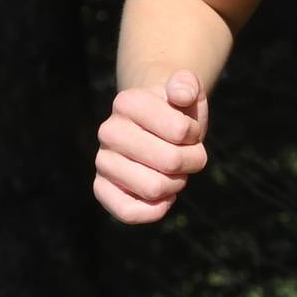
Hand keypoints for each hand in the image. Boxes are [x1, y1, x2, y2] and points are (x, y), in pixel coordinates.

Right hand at [93, 70, 209, 224]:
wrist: (155, 128)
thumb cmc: (176, 111)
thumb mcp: (188, 90)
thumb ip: (188, 84)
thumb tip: (180, 93)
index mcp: (128, 102)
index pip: (181, 130)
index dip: (194, 134)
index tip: (188, 129)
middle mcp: (108, 131)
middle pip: (170, 162)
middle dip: (191, 161)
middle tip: (187, 154)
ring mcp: (102, 161)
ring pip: (155, 188)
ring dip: (176, 184)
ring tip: (173, 170)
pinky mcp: (101, 188)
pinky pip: (128, 212)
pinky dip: (155, 210)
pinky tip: (164, 197)